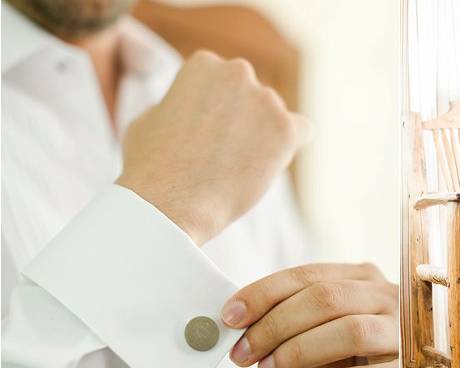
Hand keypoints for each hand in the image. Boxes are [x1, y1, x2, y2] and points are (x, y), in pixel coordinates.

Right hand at [117, 50, 310, 244]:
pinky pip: (303, 131)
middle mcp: (238, 72)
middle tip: (223, 154)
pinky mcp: (286, 129)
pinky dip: (290, 147)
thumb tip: (185, 107)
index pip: (225, 83)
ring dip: (263, 138)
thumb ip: (177, 105)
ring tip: (236, 168)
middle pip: (253, 97)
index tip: (205, 136)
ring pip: (276, 117)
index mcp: (204, 64)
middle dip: (243, 122)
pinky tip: (271, 164)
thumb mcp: (149, 119)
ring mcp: (266, 100)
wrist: (171, 202)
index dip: (217, 113)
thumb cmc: (151, 166)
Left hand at [221, 263, 397, 367]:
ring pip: (352, 330)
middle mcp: (386, 295)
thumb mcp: (314, 337)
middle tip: (242, 354)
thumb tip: (235, 328)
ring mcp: (405, 331)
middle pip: (326, 298)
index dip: (264, 294)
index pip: (307, 276)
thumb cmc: (347, 361)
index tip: (229, 317)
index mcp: (359, 278)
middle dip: (275, 325)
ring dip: (301, 350)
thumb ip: (284, 327)